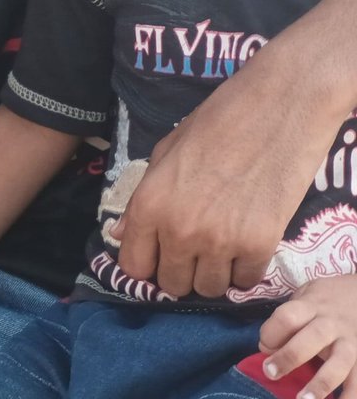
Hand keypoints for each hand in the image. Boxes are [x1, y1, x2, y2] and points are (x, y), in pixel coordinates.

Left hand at [111, 68, 325, 298]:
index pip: (134, 267)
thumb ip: (142, 199)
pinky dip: (245, 271)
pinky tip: (246, 248)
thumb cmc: (217, 124)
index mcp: (149, 205)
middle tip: (193, 252)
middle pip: (172, 284)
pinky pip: (246, 282)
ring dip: (212, 274)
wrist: (277, 110)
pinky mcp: (260, 245)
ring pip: (209, 289)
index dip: (146, 264)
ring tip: (220, 249)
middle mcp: (179, 230)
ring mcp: (220, 241)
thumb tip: (120, 234)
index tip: (159, 257)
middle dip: (179, 271)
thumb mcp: (165, 154)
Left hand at [258, 275, 356, 398]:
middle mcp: (334, 326)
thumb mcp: (307, 295)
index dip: (272, 332)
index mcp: (313, 306)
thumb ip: (289, 316)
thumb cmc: (327, 300)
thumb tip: (267, 347)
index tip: (263, 346)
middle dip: (290, 357)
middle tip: (271, 373)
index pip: (288, 317)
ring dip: (321, 386)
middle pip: (312, 339)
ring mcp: (353, 346)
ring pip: (339, 367)